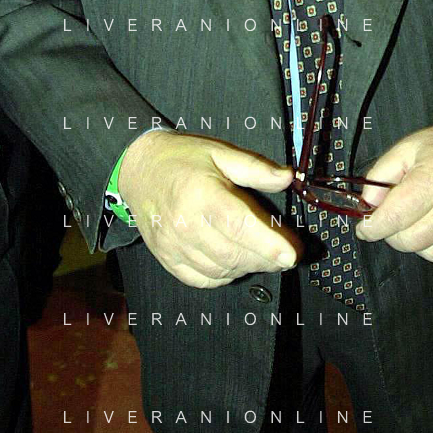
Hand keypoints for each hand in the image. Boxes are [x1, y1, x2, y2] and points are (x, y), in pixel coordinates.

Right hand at [118, 131, 301, 287]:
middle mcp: (185, 224)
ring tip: (263, 255)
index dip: (268, 243)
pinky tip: (235, 263)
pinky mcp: (166, 258)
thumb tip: (288, 177)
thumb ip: (255, 167)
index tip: (293, 254)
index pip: (239, 225)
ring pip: (220, 270)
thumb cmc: (183, 158)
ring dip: (248, 267)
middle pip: (234, 253)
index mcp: (201, 194)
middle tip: (286, 253)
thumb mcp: (221, 152)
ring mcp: (173, 245)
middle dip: (266, 258)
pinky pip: (201, 280)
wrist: (139, 168)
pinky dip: (224, 276)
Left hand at [356, 118, 432, 261]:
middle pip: (409, 241)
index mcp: (431, 180)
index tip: (365, 228)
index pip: (393, 218)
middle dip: (393, 233)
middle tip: (394, 217)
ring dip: (417, 242)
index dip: (373, 228)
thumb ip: (380, 174)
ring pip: (430, 254)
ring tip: (419, 219)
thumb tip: (367, 205)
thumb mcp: (405, 149)